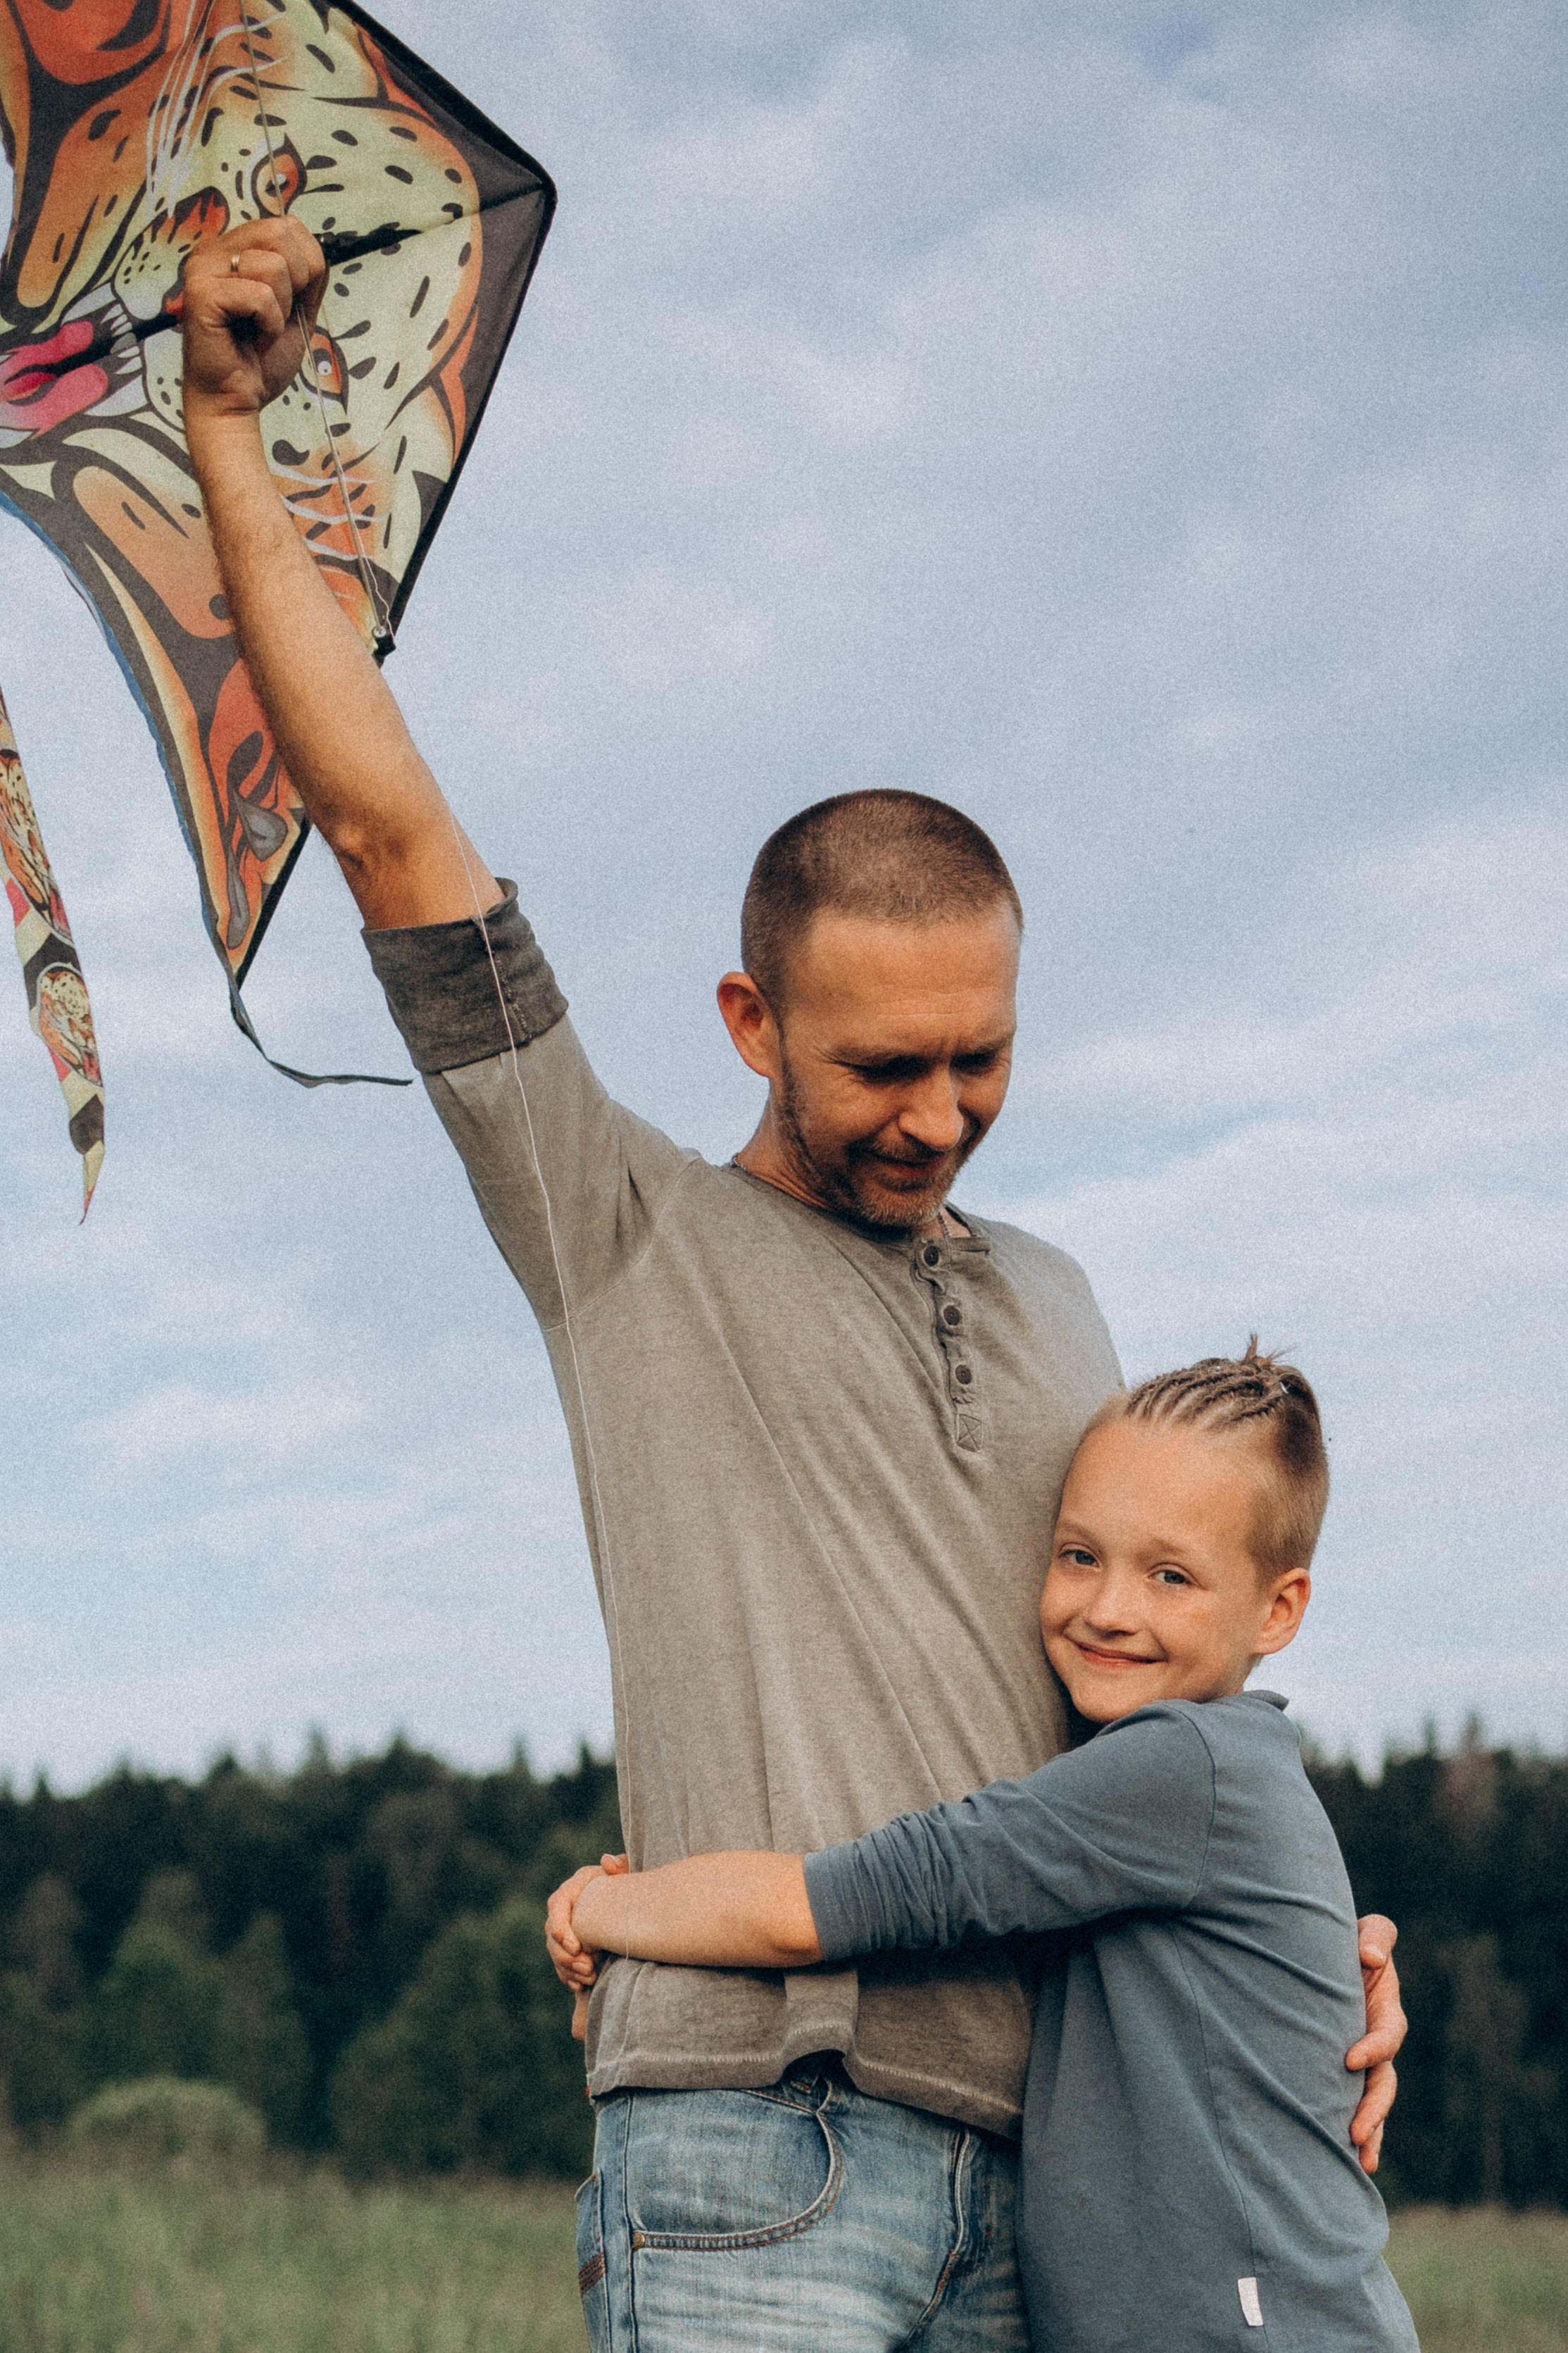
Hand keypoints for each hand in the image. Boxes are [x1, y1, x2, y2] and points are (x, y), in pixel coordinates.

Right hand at [180, 218, 326, 421]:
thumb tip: (317, 246)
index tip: (287, 303)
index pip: (288, 225)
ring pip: (273, 266)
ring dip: (280, 310)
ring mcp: (203, 267)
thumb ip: (308, 274)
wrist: (236, 400)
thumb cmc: (260, 358)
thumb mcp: (297, 308)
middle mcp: (214, 249)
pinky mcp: (201, 292)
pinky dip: (269, 326)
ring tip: (259, 329)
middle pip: (281, 233)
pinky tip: (252, 339)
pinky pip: (261, 296)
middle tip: (274, 315)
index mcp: (234, 247)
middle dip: (296, 283)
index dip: (305, 267)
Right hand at [546, 1852, 628, 1991]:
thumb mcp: (627, 1875)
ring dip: (569, 1969)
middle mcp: (564, 1910)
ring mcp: (564, 1931)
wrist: (631, 1906)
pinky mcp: (570, 1949)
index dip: (561, 1928)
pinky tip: (582, 1986)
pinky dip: (570, 1977)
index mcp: (573, 1889)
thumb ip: (621, 1866)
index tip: (575, 1947)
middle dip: (566, 1955)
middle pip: (552, 1934)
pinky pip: (562, 1966)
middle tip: (588, 1968)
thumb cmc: (628, 1887)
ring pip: (556, 1953)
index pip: (557, 1906)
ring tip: (590, 1978)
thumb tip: (608, 1862)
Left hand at [1347, 1914, 1404, 2173]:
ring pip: (1373, 2104)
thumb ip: (1376, 1935)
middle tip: (1356, 2131)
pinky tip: (1345, 2162)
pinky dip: (1354, 2133)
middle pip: (1385, 2082)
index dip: (1374, 2048)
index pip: (1389, 2035)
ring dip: (1370, 2133)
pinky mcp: (1341, 2074)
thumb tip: (1371, 1956)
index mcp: (1386, 2011)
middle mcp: (1377, 2043)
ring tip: (1361, 2161)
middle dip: (1374, 2108)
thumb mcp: (1366, 1930)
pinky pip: (1351, 2106)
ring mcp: (1363, 2063)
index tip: (1349, 2059)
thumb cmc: (1346, 1940)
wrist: (1319, 1953)